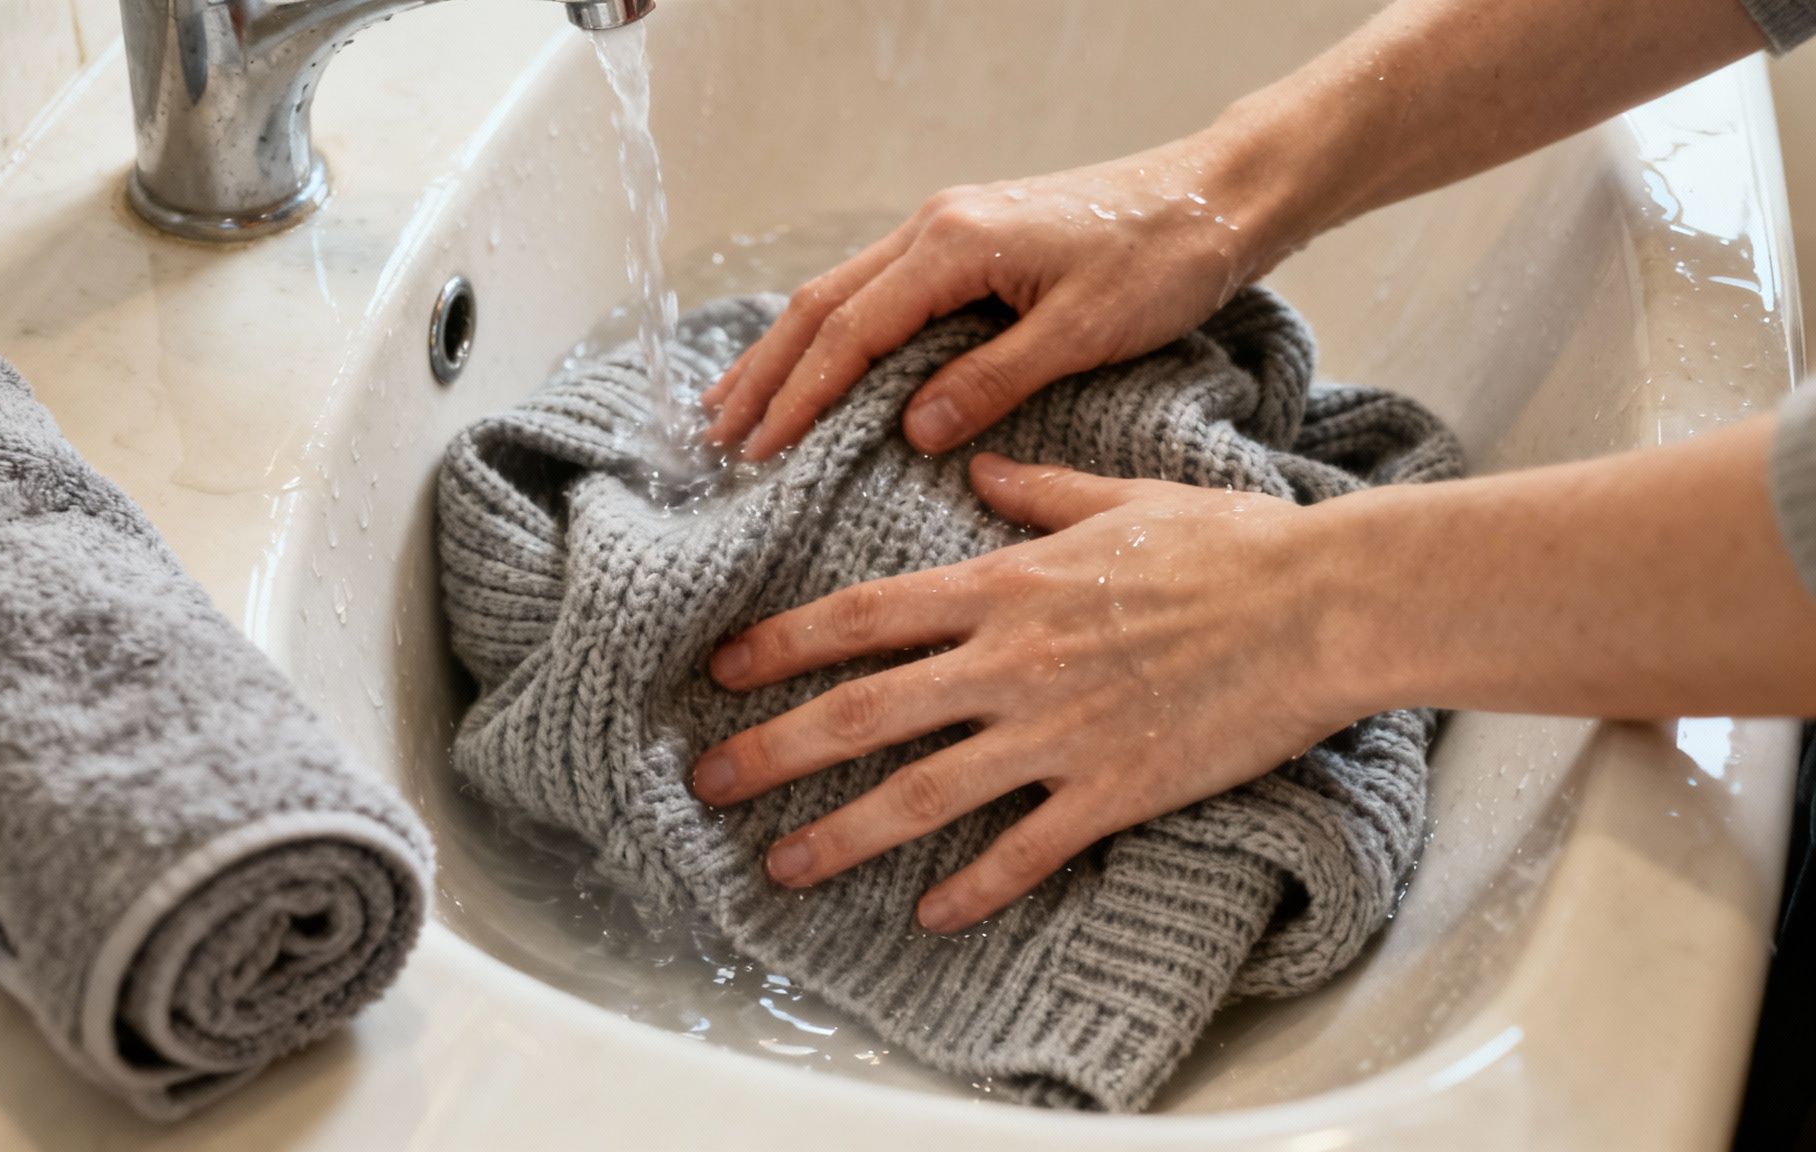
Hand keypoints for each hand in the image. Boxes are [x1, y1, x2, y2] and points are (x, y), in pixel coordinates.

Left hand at [689, 453, 1358, 932]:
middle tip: (707, 779)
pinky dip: (974, 889)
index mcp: (1007, 586)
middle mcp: (1012, 661)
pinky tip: (929, 918)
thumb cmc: (1229, 546)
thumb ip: (1037, 492)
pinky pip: (1026, 852)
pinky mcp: (1114, 790)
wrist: (1321, 605)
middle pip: (866, 711)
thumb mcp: (1121, 500)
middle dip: (775, 748)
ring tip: (780, 863)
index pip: (864, 616)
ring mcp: (1058, 732)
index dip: (783, 644)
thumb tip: (976, 471)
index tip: (723, 668)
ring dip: (842, 833)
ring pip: (925, 793)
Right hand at [700, 136, 1290, 459]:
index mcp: (952, 244)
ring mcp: (947, 228)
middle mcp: (934, 227)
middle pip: (820, 306)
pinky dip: (831, 333)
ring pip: (839, 294)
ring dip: (784, 352)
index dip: (797, 397)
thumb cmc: (1163, 256)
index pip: (850, 332)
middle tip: (714, 438)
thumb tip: (913, 431)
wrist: (1217, 193)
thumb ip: (991, 379)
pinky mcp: (967, 240)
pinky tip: (811, 363)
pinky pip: (875, 290)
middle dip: (764, 374)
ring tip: (733, 406)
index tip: (755, 452)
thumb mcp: (1082, 332)